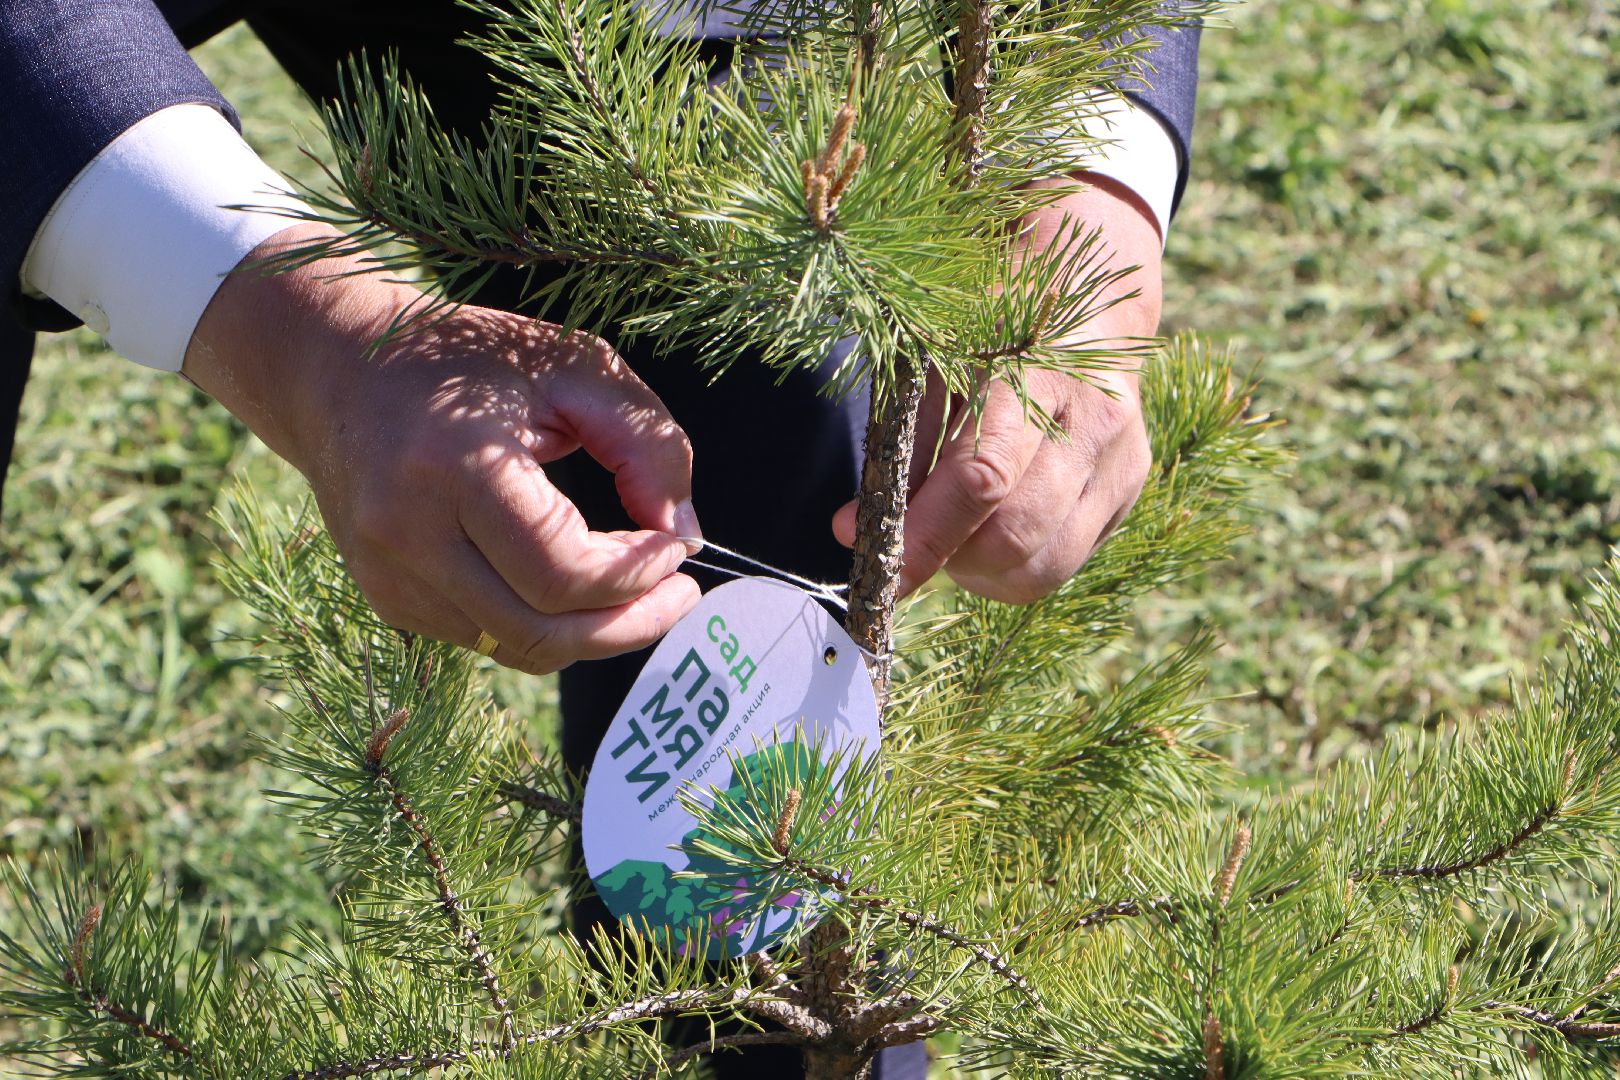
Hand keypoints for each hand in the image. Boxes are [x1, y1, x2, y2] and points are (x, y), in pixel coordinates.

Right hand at [184, 223, 700, 673]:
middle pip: (541, 632)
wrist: (337, 367)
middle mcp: (407, 533)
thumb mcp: (574, 365)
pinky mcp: (386, 596)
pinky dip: (543, 621)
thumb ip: (646, 441)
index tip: (677, 546)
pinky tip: (572, 580)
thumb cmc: (469, 357)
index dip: (636, 575)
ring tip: (638, 591)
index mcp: (452, 466)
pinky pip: (488, 637)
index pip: (561, 573)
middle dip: (629, 625)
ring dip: (592, 632)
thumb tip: (684, 532)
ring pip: (517, 648)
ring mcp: (389, 575)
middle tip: (680, 597)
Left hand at [832, 173, 1162, 602]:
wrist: (1080, 298)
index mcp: (1033, 370)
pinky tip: (994, 528)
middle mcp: (1092, 418)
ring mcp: (1121, 458)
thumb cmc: (983, 329)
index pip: (982, 478)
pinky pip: (1065, 562)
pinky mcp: (1129, 489)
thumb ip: (900, 444)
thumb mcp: (933, 362)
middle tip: (913, 541)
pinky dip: (1015, 565)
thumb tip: (856, 531)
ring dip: (981, 568)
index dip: (924, 534)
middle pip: (1014, 534)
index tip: (876, 566)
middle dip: (949, 556)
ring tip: (955, 534)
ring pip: (1043, 565)